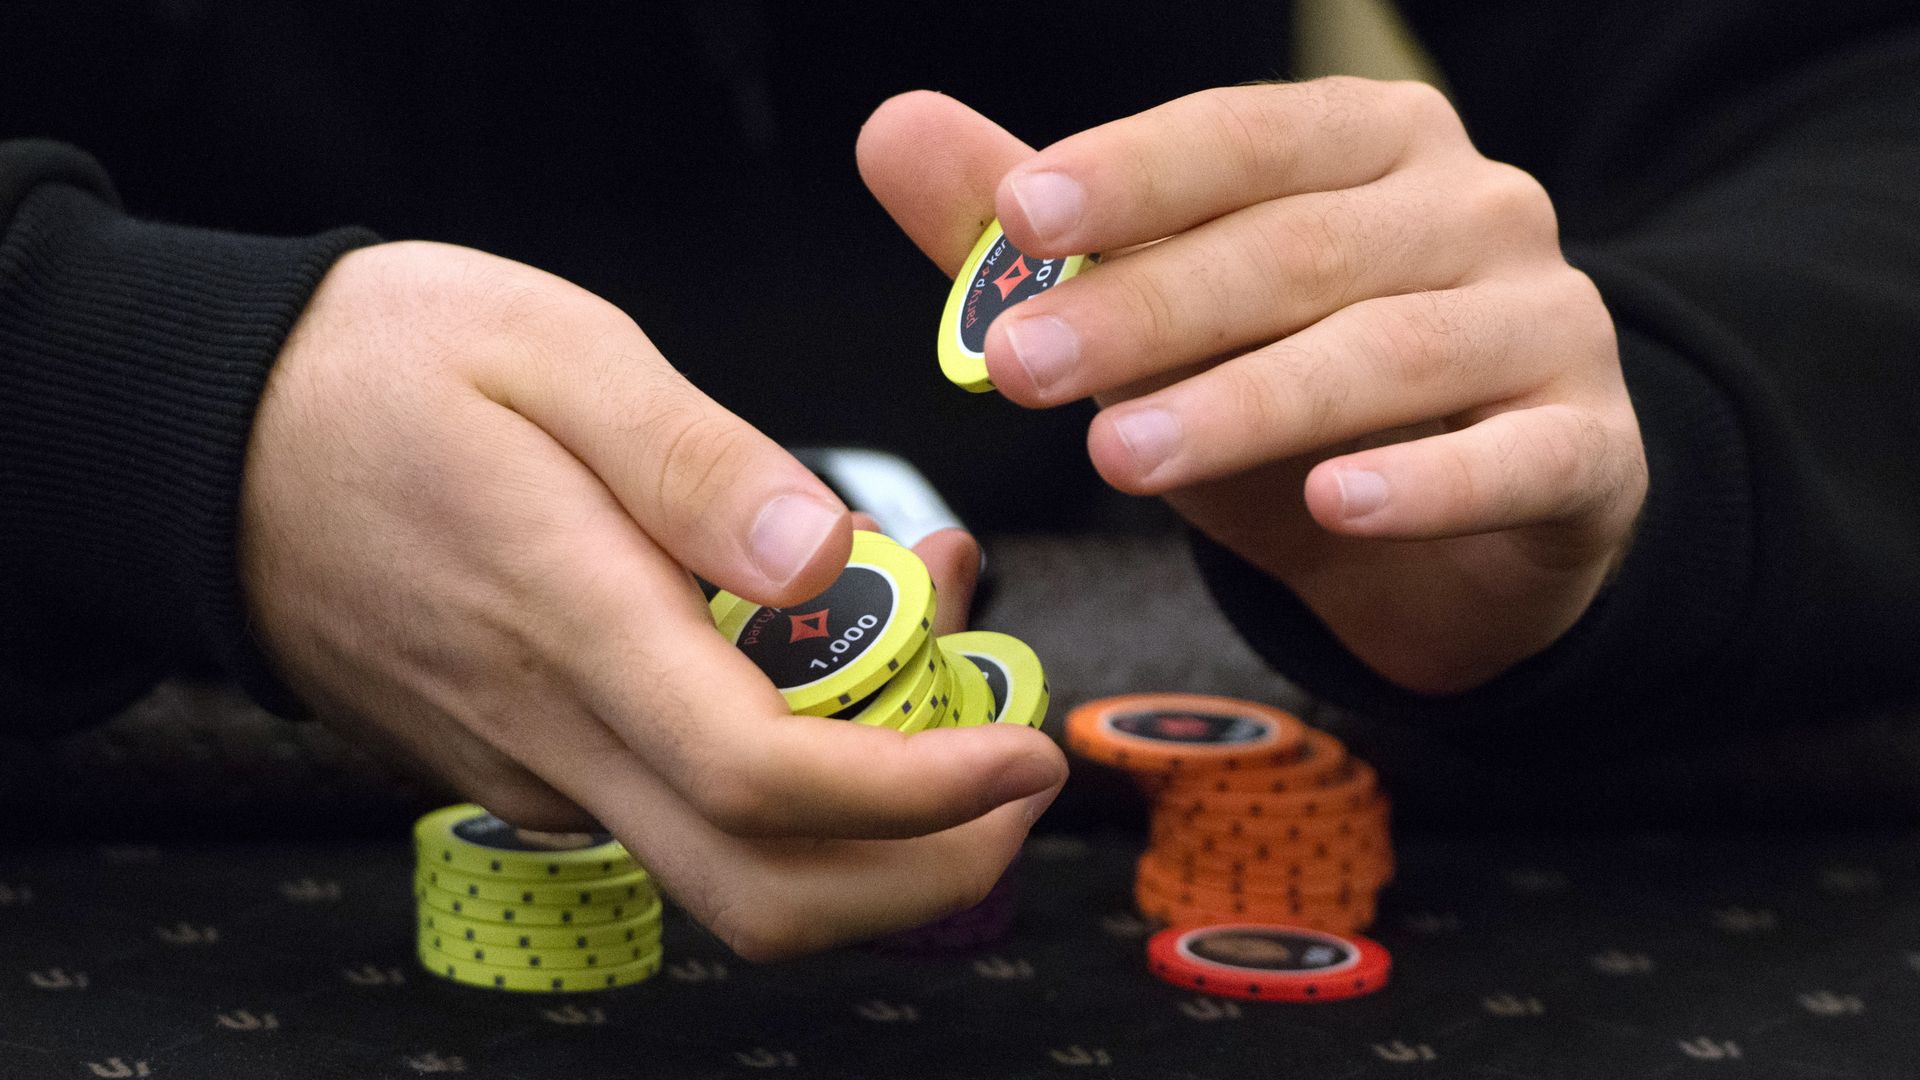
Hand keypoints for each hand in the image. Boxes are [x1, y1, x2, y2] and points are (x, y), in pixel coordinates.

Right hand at [241, 241, 1063, 958]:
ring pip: (726, 867)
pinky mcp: (522, 762)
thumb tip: (825, 553)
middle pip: (762, 894)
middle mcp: (553, 734)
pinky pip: (672, 809)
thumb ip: (696, 461)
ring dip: (866, 816)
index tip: (1019, 752)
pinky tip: (815, 655)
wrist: (209, 439)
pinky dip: (782, 775)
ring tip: (935, 663)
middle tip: (1015, 770)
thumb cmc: (377, 372)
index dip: (920, 798)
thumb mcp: (555, 351)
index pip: (768, 781)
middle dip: (924, 871)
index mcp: (572, 623)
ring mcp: (532, 767)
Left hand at [860, 82, 1646, 692]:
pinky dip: (1422, 483)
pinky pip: (1513, 460)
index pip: (1245, 138)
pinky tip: (1336, 506)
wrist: (1459, 536)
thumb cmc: (1294, 406)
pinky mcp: (1591, 448)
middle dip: (1150, 308)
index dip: (1133, 173)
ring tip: (1120, 456)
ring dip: (1245, 404)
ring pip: (1388, 352)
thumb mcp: (1162, 323)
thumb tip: (892, 129)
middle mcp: (1474, 208)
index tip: (1018, 217)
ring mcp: (1547, 323)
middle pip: (1299, 248)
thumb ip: (1043, 239)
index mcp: (1369, 146)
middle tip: (1021, 368)